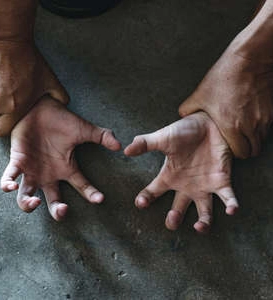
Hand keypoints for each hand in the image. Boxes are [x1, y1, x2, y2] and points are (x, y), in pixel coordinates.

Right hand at [0, 31, 68, 135]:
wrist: (7, 38)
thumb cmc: (30, 61)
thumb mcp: (50, 80)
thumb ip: (60, 97)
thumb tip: (64, 105)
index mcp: (14, 108)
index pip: (1, 131)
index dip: (5, 127)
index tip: (11, 120)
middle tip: (6, 106)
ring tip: (2, 90)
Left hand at [0, 97, 120, 220]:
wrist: (40, 107)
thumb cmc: (62, 120)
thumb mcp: (84, 129)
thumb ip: (102, 136)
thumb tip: (119, 145)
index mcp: (67, 168)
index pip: (82, 186)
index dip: (91, 194)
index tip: (100, 199)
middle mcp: (50, 174)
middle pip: (53, 201)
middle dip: (57, 211)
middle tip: (63, 210)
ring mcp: (33, 170)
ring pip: (27, 197)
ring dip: (28, 205)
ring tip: (35, 202)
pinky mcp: (17, 161)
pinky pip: (9, 178)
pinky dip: (8, 185)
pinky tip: (11, 187)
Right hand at [125, 112, 238, 233]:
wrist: (209, 122)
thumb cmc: (184, 131)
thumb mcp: (162, 137)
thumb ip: (145, 143)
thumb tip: (126, 150)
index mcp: (170, 177)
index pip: (153, 192)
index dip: (145, 199)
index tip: (140, 203)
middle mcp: (186, 186)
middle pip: (178, 209)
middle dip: (174, 219)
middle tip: (171, 220)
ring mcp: (204, 186)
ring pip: (204, 212)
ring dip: (203, 223)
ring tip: (198, 227)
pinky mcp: (221, 182)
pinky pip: (228, 198)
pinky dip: (231, 206)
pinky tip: (231, 210)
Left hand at [179, 39, 272, 158]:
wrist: (248, 60)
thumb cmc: (223, 78)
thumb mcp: (200, 95)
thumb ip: (188, 109)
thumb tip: (182, 116)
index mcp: (231, 127)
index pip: (241, 154)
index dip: (236, 152)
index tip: (232, 145)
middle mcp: (250, 126)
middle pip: (254, 150)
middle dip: (247, 148)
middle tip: (239, 141)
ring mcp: (264, 119)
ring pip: (262, 139)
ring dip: (254, 138)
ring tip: (245, 128)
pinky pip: (269, 126)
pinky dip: (262, 126)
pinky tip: (253, 117)